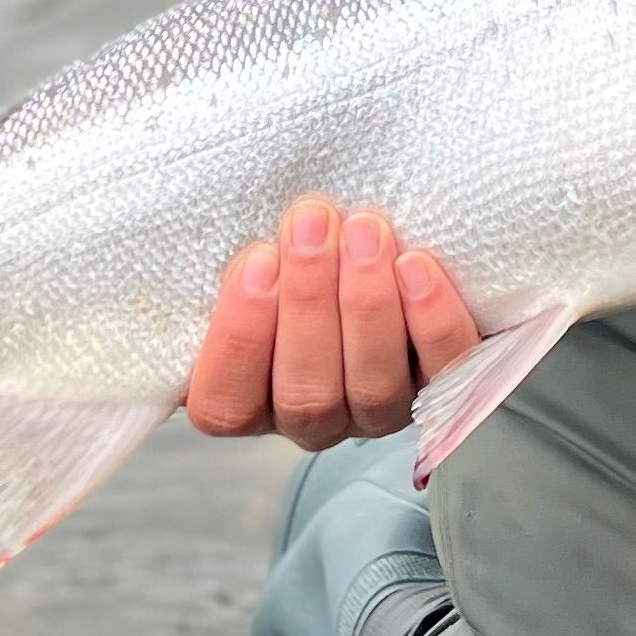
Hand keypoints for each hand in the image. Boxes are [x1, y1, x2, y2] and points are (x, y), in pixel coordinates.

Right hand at [183, 198, 481, 449]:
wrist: (374, 239)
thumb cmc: (295, 245)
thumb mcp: (249, 252)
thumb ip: (230, 259)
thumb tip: (188, 218)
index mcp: (249, 397)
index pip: (225, 405)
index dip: (238, 339)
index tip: (255, 259)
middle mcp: (314, 417)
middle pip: (305, 396)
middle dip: (308, 302)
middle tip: (311, 222)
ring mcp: (381, 409)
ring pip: (373, 388)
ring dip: (367, 305)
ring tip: (365, 231)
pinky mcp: (447, 386)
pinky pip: (446, 372)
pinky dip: (432, 321)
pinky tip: (417, 264)